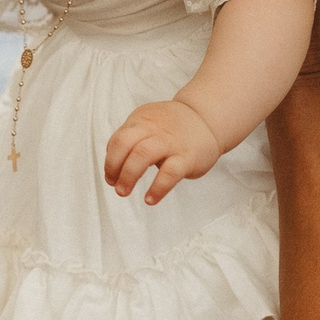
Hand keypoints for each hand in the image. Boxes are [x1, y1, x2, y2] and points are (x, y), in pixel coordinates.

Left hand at [104, 99, 221, 204]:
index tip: (111, 177)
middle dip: (114, 167)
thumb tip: (113, 168)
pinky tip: (150, 199)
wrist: (208, 119)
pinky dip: (157, 189)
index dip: (111, 160)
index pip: (118, 139)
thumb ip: (131, 140)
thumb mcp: (150, 124)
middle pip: (125, 144)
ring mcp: (171, 142)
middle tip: (114, 185)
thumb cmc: (173, 128)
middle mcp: (155, 129)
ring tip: (123, 192)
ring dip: (128, 176)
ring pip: (143, 155)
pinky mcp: (187, 158)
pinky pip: (169, 174)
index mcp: (143, 120)